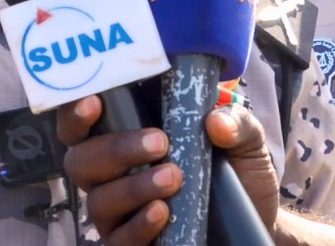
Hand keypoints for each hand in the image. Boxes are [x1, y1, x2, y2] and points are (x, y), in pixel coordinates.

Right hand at [57, 96, 278, 243]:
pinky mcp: (131, 241)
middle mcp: (111, 174)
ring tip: (173, 178)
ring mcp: (118, 211)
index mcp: (125, 136)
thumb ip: (235, 122)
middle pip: (80, 161)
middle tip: (159, 142)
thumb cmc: (237, 168)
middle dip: (114, 149)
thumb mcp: (244, 137)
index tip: (95, 102)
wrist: (259, 214)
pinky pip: (119, 239)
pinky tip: (162, 213)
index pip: (82, 123)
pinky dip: (138, 225)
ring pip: (99, 200)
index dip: (75, 112)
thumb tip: (215, 122)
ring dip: (133, 187)